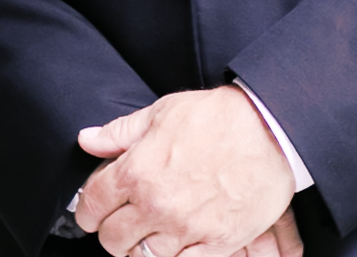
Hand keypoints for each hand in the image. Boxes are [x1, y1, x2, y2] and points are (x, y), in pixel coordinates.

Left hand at [72, 86, 293, 255]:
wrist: (269, 129)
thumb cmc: (216, 118)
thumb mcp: (161, 113)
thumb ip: (119, 133)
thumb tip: (87, 139)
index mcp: (137, 171)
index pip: (93, 205)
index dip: (88, 210)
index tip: (94, 210)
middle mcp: (156, 205)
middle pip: (113, 239)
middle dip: (112, 232)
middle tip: (122, 222)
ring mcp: (186, 228)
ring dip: (142, 248)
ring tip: (150, 233)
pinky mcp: (217, 243)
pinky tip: (176, 245)